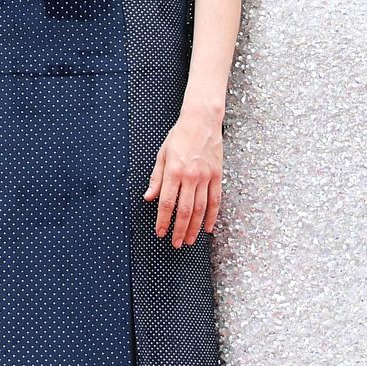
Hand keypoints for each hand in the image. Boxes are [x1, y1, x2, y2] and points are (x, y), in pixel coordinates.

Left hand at [144, 112, 221, 248]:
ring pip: (201, 209)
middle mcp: (190, 177)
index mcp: (173, 171)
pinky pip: (215, 201)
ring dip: (195, 228)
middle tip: (175, 243)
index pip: (167, 203)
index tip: (160, 232)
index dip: (163, 220)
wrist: (202, 122)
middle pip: (185, 211)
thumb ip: (156, 178)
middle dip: (179, 230)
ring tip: (189, 240)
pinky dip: (212, 216)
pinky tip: (208, 228)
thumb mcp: (162, 154)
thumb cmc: (179, 136)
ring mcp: (206, 177)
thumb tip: (149, 197)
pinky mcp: (217, 176)